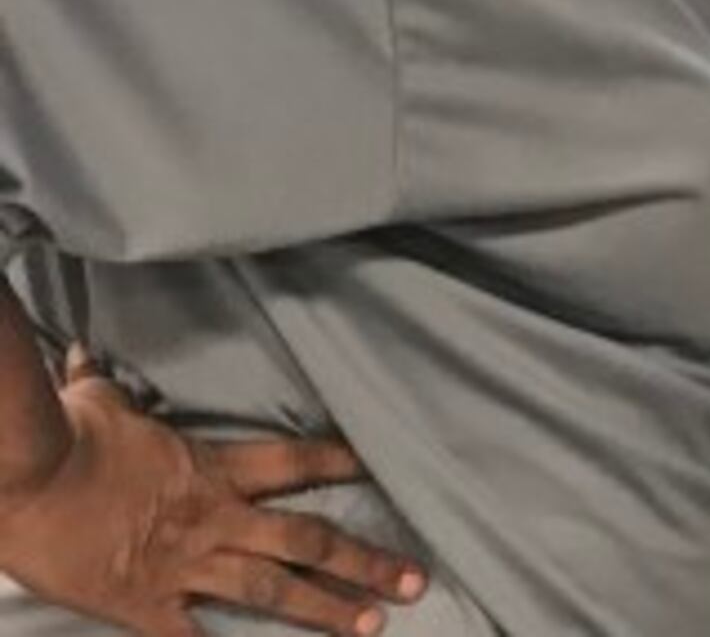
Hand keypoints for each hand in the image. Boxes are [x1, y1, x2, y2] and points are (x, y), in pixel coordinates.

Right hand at [0, 357, 427, 635]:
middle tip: (417, 579)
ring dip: (327, 609)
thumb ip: (102, 384)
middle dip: (365, 560)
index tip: (381, 470)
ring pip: (273, 590)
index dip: (342, 463)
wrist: (26, 481)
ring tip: (375, 625)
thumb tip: (86, 353)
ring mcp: (187, 564)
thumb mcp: (94, 403)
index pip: (296, 461)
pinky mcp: (146, 604)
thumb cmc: (62, 439)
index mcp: (212, 468)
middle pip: (307, 539)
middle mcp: (216, 518)